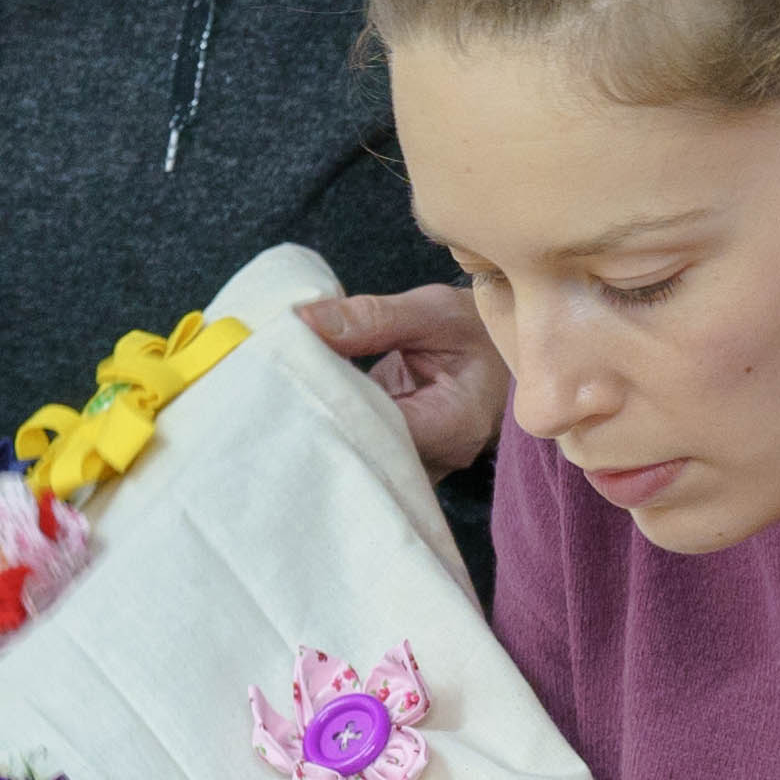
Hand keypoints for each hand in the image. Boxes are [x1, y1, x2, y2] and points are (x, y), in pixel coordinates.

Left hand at [298, 284, 511, 476]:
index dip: (323, 406)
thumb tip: (302, 320)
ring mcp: (415, 466)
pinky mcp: (397, 458)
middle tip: (265, 386)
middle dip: (311, 420)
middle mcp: (433, 460)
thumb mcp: (434, 313)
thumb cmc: (484, 333)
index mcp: (451, 427)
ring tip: (277, 390)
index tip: (282, 376)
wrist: (514, 356)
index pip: (370, 432)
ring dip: (319, 421)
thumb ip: (371, 318)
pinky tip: (303, 397)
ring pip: (353, 455)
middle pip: (357, 454)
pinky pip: (357, 445)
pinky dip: (331, 420)